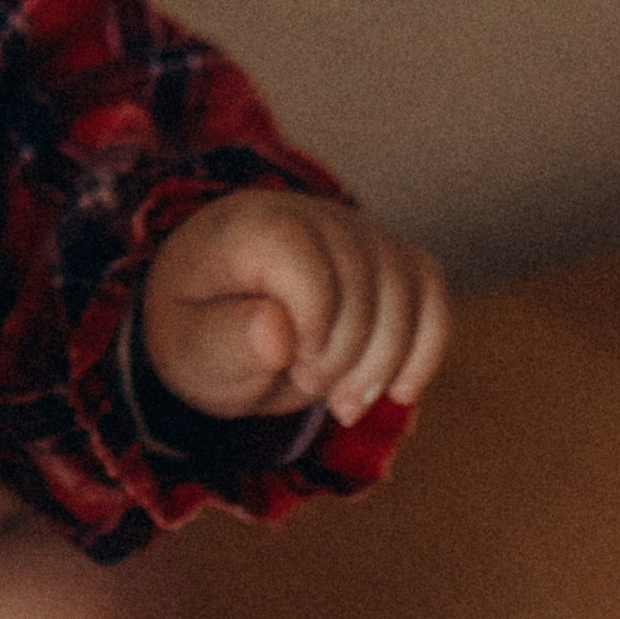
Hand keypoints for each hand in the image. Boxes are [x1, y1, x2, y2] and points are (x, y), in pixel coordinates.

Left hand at [139, 190, 447, 429]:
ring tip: (345, 403)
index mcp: (250, 227)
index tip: (293, 366)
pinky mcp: (388, 260)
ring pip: (408, 286)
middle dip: (347, 353)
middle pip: (365, 278)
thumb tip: (278, 334)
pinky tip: (400, 391)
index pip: (305, 259)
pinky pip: (430, 292)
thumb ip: (225, 340)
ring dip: (387, 360)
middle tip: (308, 388)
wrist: (218, 313)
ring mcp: (357, 233)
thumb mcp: (189, 347)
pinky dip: (426, 347)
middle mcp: (312, 215)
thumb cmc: (200, 329)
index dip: (315, 322)